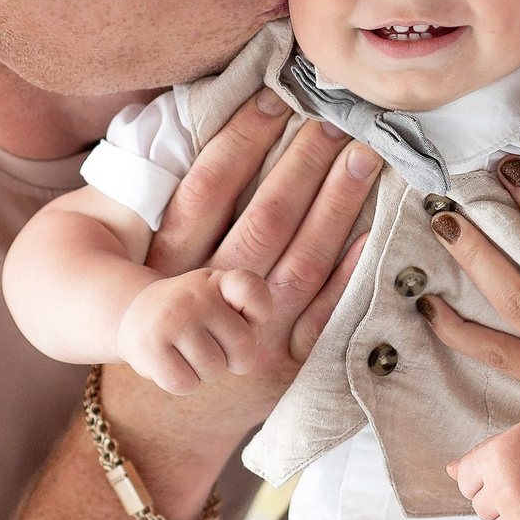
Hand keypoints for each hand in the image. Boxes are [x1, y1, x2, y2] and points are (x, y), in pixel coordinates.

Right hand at [103, 96, 380, 466]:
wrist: (161, 421)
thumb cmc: (154, 321)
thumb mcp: (144, 266)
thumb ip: (162, 206)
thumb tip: (210, 127)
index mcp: (166, 267)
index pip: (207, 189)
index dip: (241, 139)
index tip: (273, 98)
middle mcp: (206, 304)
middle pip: (264, 221)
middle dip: (303, 165)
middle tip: (335, 120)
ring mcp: (249, 341)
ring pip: (301, 262)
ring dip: (336, 206)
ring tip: (363, 158)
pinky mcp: (285, 369)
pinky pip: (326, 315)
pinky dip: (351, 272)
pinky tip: (375, 231)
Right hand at [117, 268, 272, 393]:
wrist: (134, 314)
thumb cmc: (193, 315)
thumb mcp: (221, 299)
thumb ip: (247, 316)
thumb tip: (244, 353)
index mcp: (218, 281)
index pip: (253, 291)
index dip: (258, 313)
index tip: (243, 317)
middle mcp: (195, 295)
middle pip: (243, 348)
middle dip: (233, 359)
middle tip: (213, 347)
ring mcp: (171, 320)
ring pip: (214, 370)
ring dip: (206, 372)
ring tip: (189, 353)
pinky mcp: (150, 348)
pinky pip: (186, 384)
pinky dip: (184, 383)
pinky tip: (173, 363)